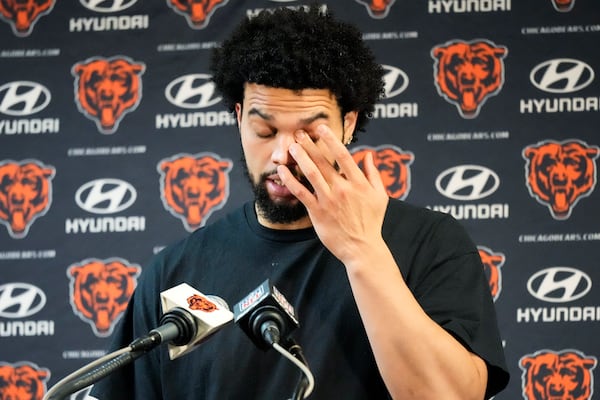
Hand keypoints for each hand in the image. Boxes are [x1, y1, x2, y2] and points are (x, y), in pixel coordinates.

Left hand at [277, 125, 388, 263]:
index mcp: (358, 183)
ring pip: (311, 174)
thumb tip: (368, 156)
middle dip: (310, 145)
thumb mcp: (380, 196)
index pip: (343, 156)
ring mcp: (328, 200)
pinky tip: (282, 171)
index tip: (321, 128)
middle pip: (323, 162)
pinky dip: (290, 180)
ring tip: (291, 146)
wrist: (361, 248)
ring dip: (300, 158)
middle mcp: (342, 189)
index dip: (331, 140)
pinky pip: (301, 193)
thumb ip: (374, 174)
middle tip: (299, 133)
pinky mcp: (317, 212)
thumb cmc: (371, 222)